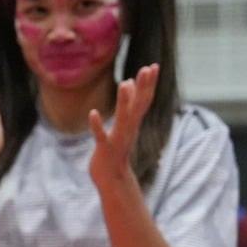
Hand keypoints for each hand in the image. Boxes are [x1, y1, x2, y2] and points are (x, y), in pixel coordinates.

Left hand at [88, 62, 160, 190]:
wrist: (112, 180)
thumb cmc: (115, 149)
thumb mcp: (123, 126)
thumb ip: (126, 105)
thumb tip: (128, 82)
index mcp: (133, 124)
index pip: (144, 101)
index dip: (149, 84)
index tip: (153, 66)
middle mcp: (128, 130)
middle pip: (138, 106)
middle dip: (144, 87)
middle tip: (148, 68)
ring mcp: (117, 139)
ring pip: (122, 118)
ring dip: (123, 101)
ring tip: (124, 83)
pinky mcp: (104, 150)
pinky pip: (101, 136)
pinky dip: (97, 125)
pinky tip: (92, 113)